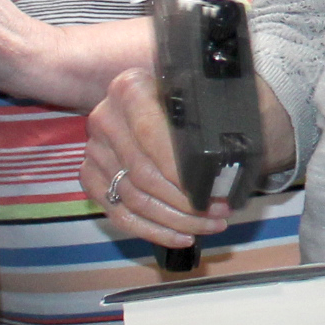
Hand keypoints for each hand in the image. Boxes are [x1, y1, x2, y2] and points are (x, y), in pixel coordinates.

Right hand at [80, 66, 220, 250]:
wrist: (176, 99)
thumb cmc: (201, 99)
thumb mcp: (212, 94)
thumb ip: (218, 111)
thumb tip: (232, 149)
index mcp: (130, 87)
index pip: (151, 135)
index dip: (180, 170)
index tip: (209, 191)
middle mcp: (106, 118)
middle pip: (143, 174)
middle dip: (185, 202)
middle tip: (219, 211)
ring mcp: (95, 150)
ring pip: (133, 199)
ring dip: (176, 220)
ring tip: (210, 224)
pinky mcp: (92, 177)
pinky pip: (119, 214)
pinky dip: (153, 231)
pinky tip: (182, 237)